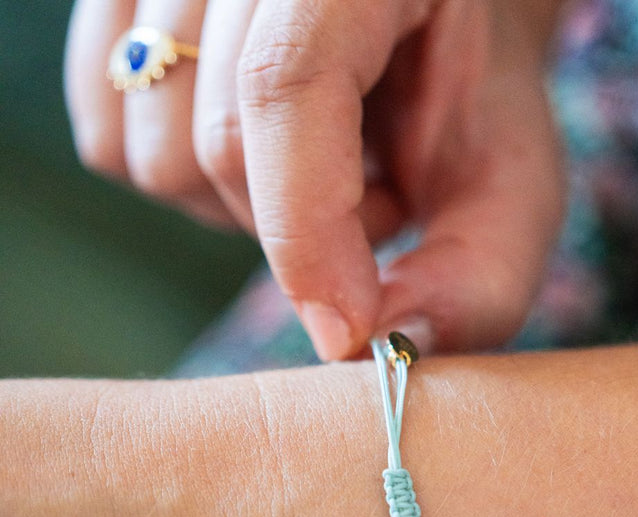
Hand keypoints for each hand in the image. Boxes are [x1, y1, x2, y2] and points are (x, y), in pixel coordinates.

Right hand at [65, 0, 564, 357]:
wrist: (432, 20)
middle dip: (300, 229)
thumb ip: (478, 277)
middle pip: (214, 140)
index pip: (286, 85)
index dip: (308, 232)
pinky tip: (268, 159)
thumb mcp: (510, 185)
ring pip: (150, 156)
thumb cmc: (475, 99)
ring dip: (249, 209)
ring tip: (331, 174)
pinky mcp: (118, 12)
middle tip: (378, 207)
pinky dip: (194, 186)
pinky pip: (113, 143)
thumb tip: (385, 349)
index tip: (347, 331)